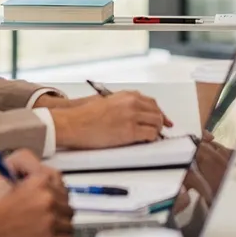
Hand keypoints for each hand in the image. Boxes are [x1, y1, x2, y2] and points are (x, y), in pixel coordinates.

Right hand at [0, 152, 72, 236]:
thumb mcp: (6, 184)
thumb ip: (28, 184)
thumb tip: (40, 189)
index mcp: (39, 182)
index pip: (63, 190)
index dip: (59, 201)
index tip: (56, 207)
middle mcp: (48, 199)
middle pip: (68, 209)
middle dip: (60, 217)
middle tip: (51, 224)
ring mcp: (49, 220)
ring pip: (69, 226)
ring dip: (60, 232)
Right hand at [41, 90, 170, 148]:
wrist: (73, 123)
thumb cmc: (84, 115)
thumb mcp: (107, 101)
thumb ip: (123, 104)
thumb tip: (136, 113)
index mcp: (127, 95)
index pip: (151, 103)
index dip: (158, 112)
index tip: (163, 119)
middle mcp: (132, 103)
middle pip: (157, 112)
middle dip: (160, 122)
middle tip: (159, 130)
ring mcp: (132, 117)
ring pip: (156, 123)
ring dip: (156, 131)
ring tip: (151, 137)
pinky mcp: (130, 131)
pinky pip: (150, 135)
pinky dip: (151, 138)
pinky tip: (147, 141)